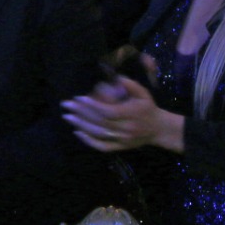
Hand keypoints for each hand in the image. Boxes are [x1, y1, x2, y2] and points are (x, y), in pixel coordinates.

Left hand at [61, 76, 183, 152]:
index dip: (93, 106)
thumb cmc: (147, 108)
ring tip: (67, 116)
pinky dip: (89, 141)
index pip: (109, 112)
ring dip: (81, 125)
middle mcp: (126, 128)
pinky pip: (102, 147)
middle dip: (81, 113)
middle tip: (66, 105)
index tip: (79, 98)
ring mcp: (122, 140)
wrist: (158, 129)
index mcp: (132, 114)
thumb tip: (117, 77)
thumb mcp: (143, 93)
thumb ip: (131, 85)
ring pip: (99, 134)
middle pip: (100, 122)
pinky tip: (77, 132)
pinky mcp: (120, 147)